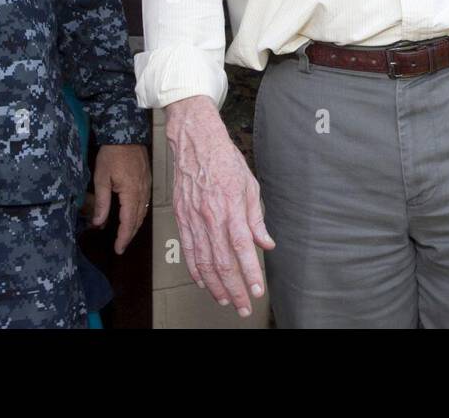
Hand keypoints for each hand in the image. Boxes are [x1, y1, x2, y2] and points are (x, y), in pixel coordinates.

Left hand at [90, 143, 150, 253]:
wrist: (126, 134)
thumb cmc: (111, 154)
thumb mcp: (101, 178)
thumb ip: (101, 202)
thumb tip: (98, 223)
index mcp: (131, 193)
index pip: (128, 222)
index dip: (124, 237)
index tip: (118, 249)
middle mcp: (142, 192)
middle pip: (138, 219)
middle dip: (129, 234)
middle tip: (120, 246)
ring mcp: (147, 186)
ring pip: (143, 212)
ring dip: (134, 225)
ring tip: (125, 235)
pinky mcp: (147, 181)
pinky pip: (145, 203)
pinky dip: (138, 214)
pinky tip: (132, 216)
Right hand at [167, 95, 273, 316]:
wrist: (195, 143)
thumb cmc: (224, 160)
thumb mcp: (250, 185)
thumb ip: (256, 218)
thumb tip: (266, 242)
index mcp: (231, 207)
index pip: (242, 247)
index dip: (250, 272)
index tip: (257, 290)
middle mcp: (211, 216)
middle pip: (222, 261)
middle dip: (234, 288)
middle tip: (243, 305)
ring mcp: (193, 218)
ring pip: (203, 261)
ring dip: (215, 285)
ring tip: (225, 300)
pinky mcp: (182, 218)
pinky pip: (188, 249)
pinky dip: (195, 269)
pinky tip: (203, 282)